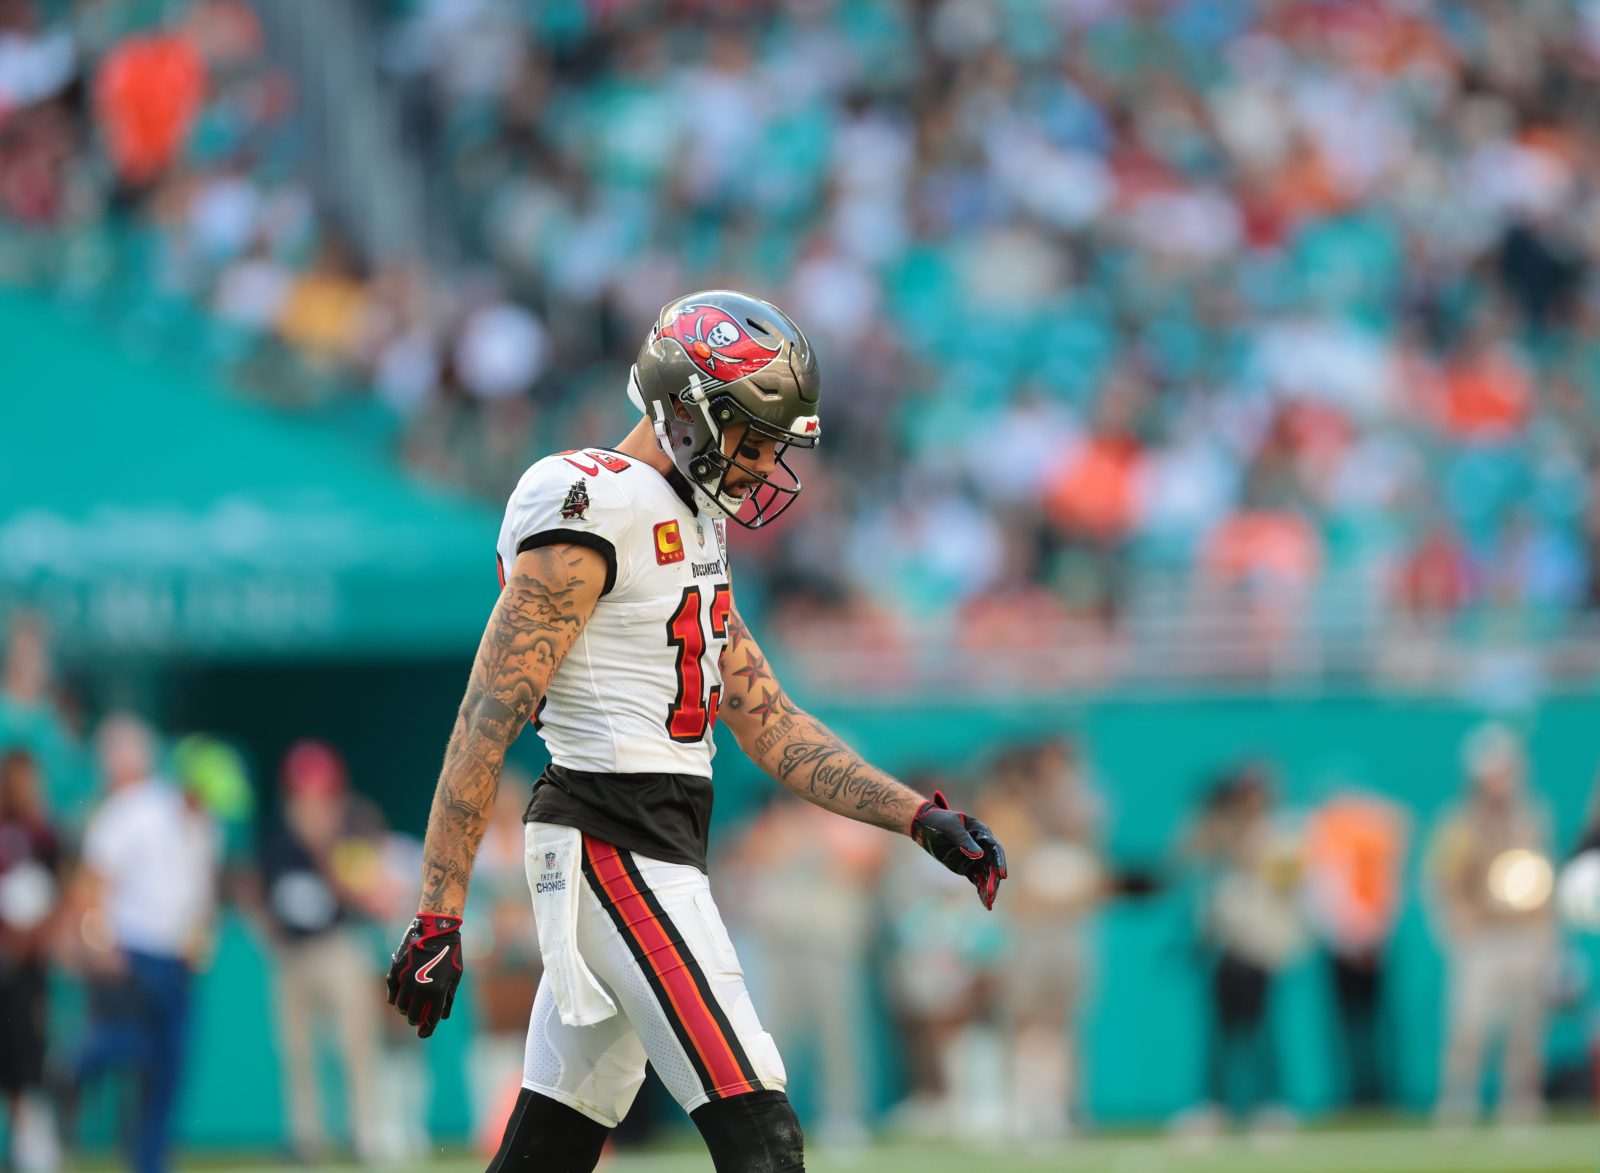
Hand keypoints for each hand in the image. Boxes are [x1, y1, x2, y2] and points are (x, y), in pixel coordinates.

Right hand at [386, 913, 462, 1037]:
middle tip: (418, 1019)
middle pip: (413, 1016)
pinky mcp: (395, 972)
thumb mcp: (455, 976)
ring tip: (410, 1008)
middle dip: (416, 1020)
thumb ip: (448, 998)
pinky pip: (391, 994)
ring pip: (400, 1007)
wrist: (436, 928)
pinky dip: (395, 999)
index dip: (427, 1029)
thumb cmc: (449, 953)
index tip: (424, 1033)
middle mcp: (420, 988)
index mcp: (437, 991)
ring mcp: (406, 980)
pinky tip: (400, 999)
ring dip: (405, 1010)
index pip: (430, 1019)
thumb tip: (444, 1017)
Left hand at [910, 791, 1007, 909]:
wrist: (925, 825)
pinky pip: (978, 880)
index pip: (995, 849)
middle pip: (993, 865)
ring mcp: (975, 858)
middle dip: (993, 880)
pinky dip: (981, 891)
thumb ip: (963, 839)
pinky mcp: (968, 867)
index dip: (1000, 862)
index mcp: (982, 833)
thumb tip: (979, 855)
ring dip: (989, 889)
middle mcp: (982, 847)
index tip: (1002, 875)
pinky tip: (985, 903)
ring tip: (989, 903)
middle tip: (992, 895)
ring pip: (986, 875)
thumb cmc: (938, 821)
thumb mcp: (950, 827)